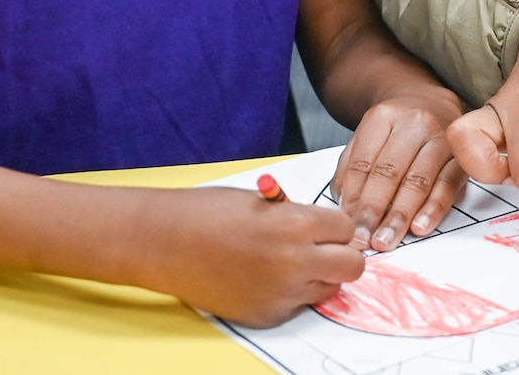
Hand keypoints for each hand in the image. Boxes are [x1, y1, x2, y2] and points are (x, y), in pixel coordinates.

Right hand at [141, 185, 363, 328]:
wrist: (166, 242)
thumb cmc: (209, 213)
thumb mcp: (265, 202)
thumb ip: (299, 216)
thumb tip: (322, 230)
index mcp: (298, 224)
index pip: (348, 229)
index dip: (337, 227)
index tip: (326, 228)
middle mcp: (296, 262)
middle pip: (352, 266)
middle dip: (343, 255)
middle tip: (325, 250)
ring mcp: (282, 293)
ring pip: (329, 289)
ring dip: (319, 277)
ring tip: (290, 263)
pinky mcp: (267, 315)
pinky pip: (298, 306)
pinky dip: (291, 294)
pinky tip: (266, 279)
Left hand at [336, 86, 465, 250]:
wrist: (433, 102)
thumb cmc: (397, 127)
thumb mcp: (368, 135)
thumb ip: (351, 167)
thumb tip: (344, 205)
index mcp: (384, 117)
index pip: (364, 162)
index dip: (354, 197)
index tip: (346, 225)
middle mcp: (415, 124)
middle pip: (389, 173)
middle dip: (373, 211)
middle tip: (362, 240)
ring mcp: (442, 138)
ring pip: (418, 181)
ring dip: (400, 216)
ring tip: (385, 240)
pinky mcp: (462, 156)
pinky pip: (447, 185)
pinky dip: (433, 209)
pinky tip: (420, 227)